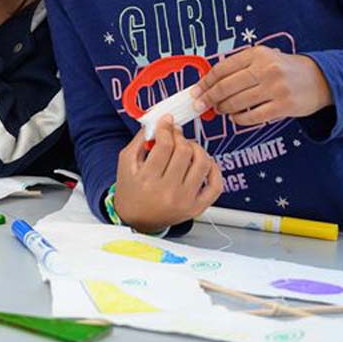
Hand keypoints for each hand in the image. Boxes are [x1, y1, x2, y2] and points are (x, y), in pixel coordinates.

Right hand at [114, 117, 223, 233]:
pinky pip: (216, 185)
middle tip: (175, 134)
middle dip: (180, 136)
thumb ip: (140, 140)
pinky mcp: (197, 208)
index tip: (167, 121)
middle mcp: (168, 192)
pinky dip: (214, 170)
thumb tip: (158, 122)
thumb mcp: (126, 162)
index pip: (165, 145)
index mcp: (147, 180)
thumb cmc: (131, 190)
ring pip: (203, 164)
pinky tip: (205, 163)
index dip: (167, 128)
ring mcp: (185, 201)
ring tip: (188, 147)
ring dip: (197, 149)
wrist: (137, 220)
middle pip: (184, 152)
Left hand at [191, 47, 332, 125]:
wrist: (321, 79)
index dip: (205, 81)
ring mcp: (276, 88)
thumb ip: (239, 67)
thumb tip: (209, 83)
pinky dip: (239, 119)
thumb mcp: (264, 58)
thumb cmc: (284, 69)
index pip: (222, 68)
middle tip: (200, 104)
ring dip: (223, 108)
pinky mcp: (284, 106)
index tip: (195, 90)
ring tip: (219, 109)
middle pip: (226, 86)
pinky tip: (235, 117)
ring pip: (237, 102)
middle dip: (209, 97)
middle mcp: (266, 69)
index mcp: (258, 54)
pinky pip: (252, 116)